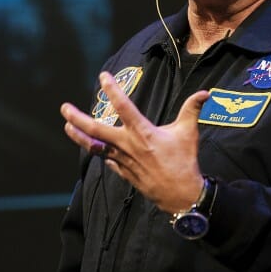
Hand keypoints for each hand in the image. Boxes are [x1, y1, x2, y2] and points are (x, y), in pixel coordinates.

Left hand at [61, 71, 210, 212]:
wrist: (181, 194)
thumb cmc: (184, 162)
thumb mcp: (189, 132)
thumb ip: (192, 109)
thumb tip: (205, 93)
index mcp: (143, 132)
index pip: (123, 106)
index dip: (112, 90)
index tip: (103, 76)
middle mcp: (128, 145)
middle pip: (96, 130)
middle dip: (77, 118)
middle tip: (64, 108)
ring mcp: (123, 160)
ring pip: (95, 147)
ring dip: (79, 137)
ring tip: (67, 126)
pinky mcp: (124, 173)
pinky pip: (106, 160)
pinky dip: (99, 152)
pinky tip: (93, 147)